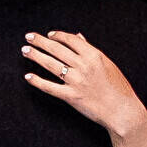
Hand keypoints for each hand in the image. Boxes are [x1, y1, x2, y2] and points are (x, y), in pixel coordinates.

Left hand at [22, 29, 146, 141]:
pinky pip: (50, 87)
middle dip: (40, 42)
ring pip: (51, 65)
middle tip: (28, 37)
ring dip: (36, 56)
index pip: (71, 40)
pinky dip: (38, 82)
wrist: (122, 110)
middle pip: (57, 49)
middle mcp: (84, 66)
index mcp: (94, 55)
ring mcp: (76, 81)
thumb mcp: (108, 64)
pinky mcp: (71, 97)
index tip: (48, 35)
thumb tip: (78, 36)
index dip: (57, 36)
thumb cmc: (118, 87)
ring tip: (24, 50)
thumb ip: (91, 50)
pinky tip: (28, 77)